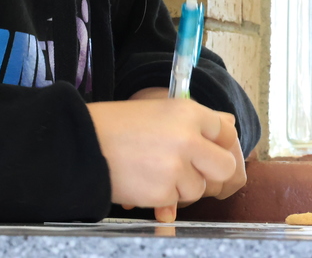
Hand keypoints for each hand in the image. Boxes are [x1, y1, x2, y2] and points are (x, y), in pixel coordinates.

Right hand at [128, 89, 247, 221]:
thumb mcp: (161, 110)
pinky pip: (176, 201)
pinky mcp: (162, 192)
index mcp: (189, 113)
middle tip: (194, 170)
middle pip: (226, 166)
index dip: (219, 144)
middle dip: (212, 172)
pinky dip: (163, 197)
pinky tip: (145, 181)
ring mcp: (176, 168)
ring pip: (199, 188)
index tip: (209, 149)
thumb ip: (197, 120)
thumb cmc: (120, 126)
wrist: (82, 145)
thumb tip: (230, 124)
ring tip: (157, 171)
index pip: (228, 132)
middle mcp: (188, 139)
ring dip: (183, 186)